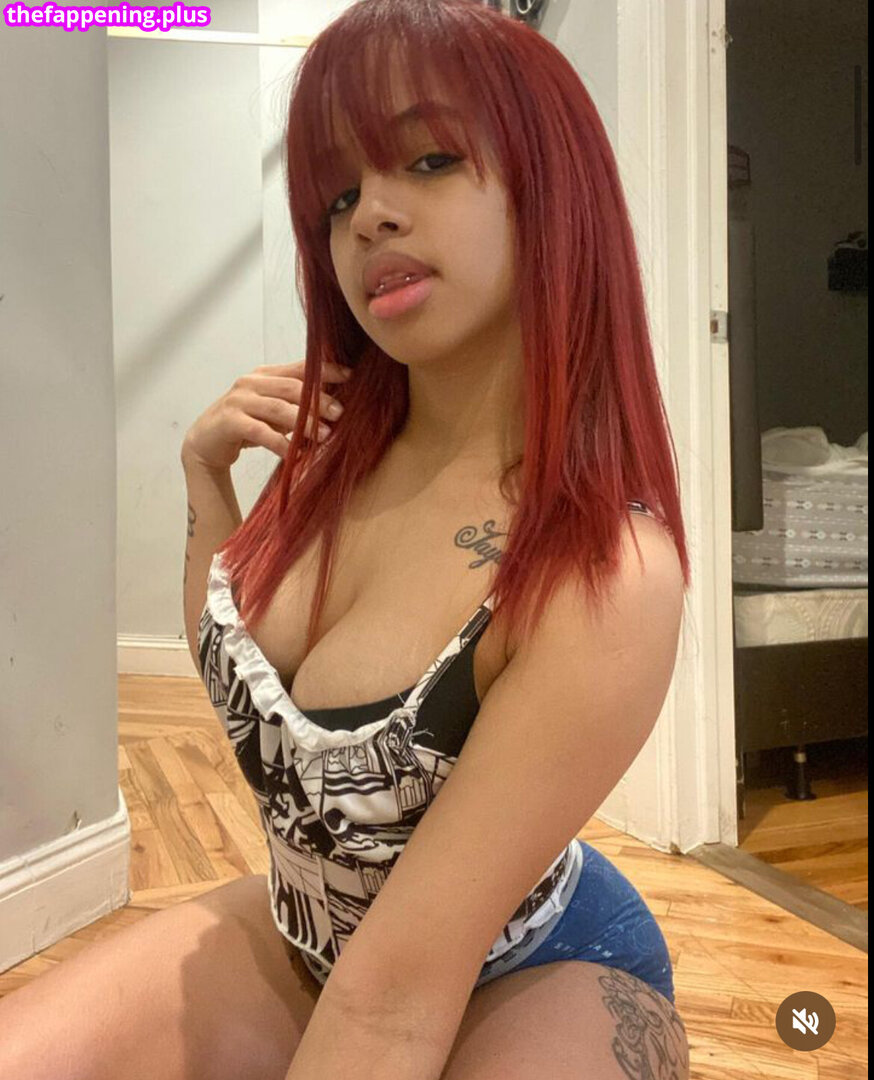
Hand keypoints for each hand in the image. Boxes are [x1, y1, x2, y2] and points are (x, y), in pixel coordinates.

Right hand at [181, 360, 352, 470]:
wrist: (206, 443)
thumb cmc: (246, 426)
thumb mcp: (273, 412)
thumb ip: (295, 405)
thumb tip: (334, 409)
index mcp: (264, 374)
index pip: (299, 368)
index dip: (325, 370)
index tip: (349, 375)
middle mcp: (251, 382)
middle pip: (292, 388)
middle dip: (318, 400)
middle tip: (340, 414)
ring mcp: (239, 400)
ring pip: (278, 408)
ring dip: (304, 423)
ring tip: (324, 436)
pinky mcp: (230, 421)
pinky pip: (261, 432)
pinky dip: (280, 444)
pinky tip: (295, 455)